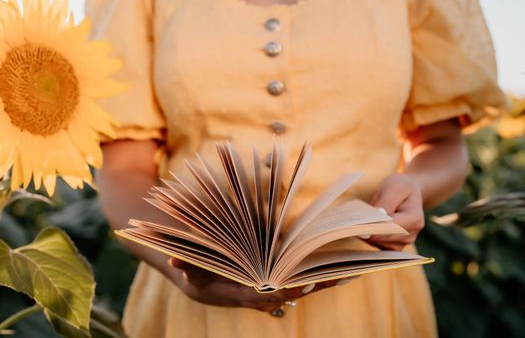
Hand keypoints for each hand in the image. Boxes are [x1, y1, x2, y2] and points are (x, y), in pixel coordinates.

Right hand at [168, 258, 351, 312]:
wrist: (203, 284)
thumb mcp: (190, 271)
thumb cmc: (198, 276)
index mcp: (243, 294)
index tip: (304, 281)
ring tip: (346, 272)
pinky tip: (334, 272)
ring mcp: (268, 294)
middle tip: (338, 275)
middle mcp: (260, 297)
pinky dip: (316, 279)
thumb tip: (174, 260)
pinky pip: (298, 285)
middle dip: (314, 284)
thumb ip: (186, 265)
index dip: (287, 288)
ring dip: (320, 282)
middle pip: (291, 293)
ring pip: (298, 291)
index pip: (268, 294)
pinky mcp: (274, 287)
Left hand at [365, 173, 424, 250]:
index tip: (358, 223)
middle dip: (368, 230)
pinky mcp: (394, 244)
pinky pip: (378, 245)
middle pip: (384, 237)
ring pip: (379, 243)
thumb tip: (377, 217)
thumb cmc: (401, 187)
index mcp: (415, 219)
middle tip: (352, 223)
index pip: (392, 227)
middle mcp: (411, 234)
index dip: (375, 226)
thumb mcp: (395, 187)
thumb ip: (387, 202)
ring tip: (359, 221)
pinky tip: (363, 227)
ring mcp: (403, 241)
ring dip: (367, 234)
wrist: (407, 191)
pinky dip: (369, 237)